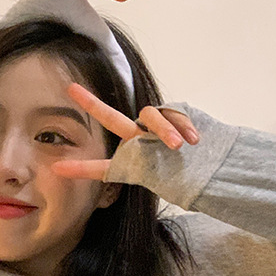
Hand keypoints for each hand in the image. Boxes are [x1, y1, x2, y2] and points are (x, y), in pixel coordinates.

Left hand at [52, 83, 198, 181]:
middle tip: (70, 90)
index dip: (82, 169)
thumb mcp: (164, 186)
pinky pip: (172, 114)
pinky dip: (183, 127)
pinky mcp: (175, 113)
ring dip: (164, 130)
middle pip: (112, 119)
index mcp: (133, 163)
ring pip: (148, 115)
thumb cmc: (190, 181)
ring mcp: (156, 128)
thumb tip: (137, 174)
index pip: (103, 167)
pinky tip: (193, 140)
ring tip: (178, 146)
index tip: (57, 169)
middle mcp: (140, 141)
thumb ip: (146, 175)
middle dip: (92, 104)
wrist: (217, 168)